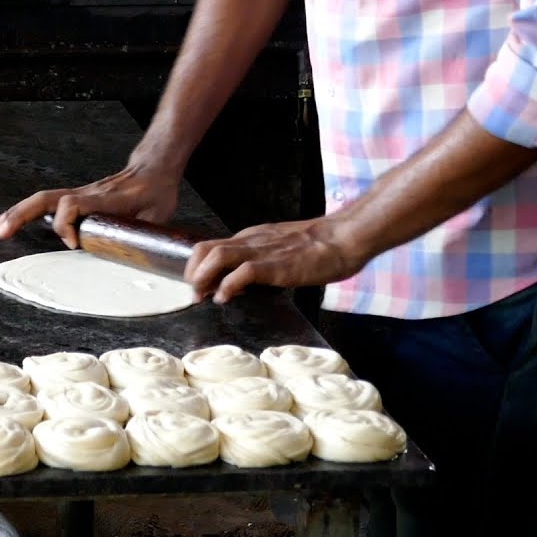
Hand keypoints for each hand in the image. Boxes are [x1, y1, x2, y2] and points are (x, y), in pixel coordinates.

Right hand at [0, 165, 180, 248]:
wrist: (154, 169)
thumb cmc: (156, 193)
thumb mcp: (156, 217)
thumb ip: (140, 236)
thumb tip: (131, 260)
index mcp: (105, 200)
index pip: (73, 205)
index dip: (67, 224)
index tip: (74, 245)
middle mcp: (87, 194)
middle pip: (46, 199)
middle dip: (22, 214)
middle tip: (3, 231)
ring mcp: (80, 194)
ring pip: (43, 200)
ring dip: (19, 212)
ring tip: (0, 227)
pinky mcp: (79, 197)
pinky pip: (49, 203)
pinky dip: (29, 211)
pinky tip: (16, 220)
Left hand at [183, 216, 369, 303]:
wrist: (343, 238)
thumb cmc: (318, 247)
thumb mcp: (279, 250)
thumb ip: (260, 262)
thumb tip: (242, 283)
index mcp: (251, 238)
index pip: (210, 246)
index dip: (196, 267)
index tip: (197, 287)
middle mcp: (251, 241)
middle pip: (205, 249)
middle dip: (192, 273)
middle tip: (194, 295)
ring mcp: (262, 251)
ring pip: (217, 256)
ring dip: (203, 278)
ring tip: (203, 297)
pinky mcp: (276, 265)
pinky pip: (243, 272)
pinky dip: (228, 286)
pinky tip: (226, 298)